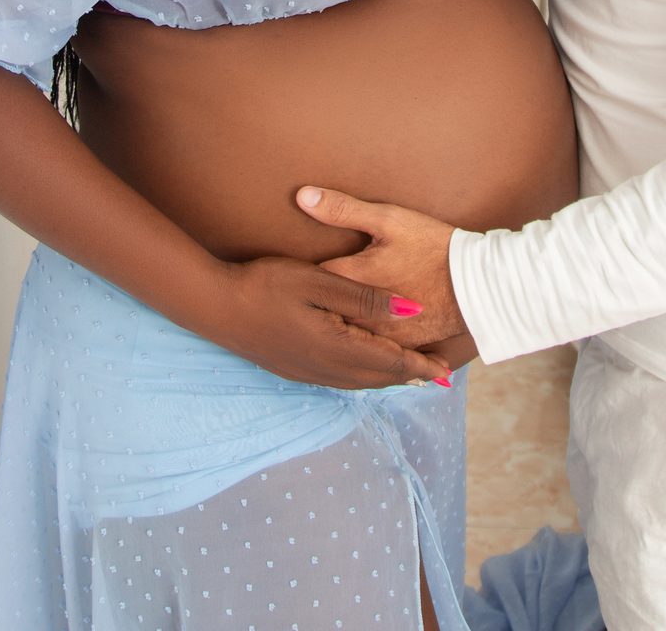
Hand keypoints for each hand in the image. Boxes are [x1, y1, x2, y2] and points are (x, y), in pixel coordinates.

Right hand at [204, 253, 453, 390]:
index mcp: (337, 347)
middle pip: (378, 378)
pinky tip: (364, 368)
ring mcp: (308, 372)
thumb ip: (364, 297)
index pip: (390, 361)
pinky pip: (341, 380)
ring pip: (359, 382)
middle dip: (409, 375)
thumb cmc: (267, 285)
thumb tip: (410, 308)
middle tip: (438, 374)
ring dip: (387, 378)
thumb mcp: (320, 282)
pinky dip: (363, 376)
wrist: (217, 308)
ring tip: (410, 374)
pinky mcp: (295, 369)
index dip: (420, 364)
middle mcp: (326, 369)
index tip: (447, 369)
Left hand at [295, 187, 468, 350]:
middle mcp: (360, 313)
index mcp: (352, 279)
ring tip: (328, 313)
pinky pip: (371, 350)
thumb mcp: (389, 219)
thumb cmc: (432, 246)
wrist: (478, 283)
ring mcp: (380, 335)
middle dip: (316, 300)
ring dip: (337, 322)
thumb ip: (342, 209)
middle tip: (308, 292)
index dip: (300, 271)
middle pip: (323, 310)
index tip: (293, 268)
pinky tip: (360, 333)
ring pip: (344, 333)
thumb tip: (302, 197)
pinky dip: (363, 340)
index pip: (308, 277)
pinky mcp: (399, 347)